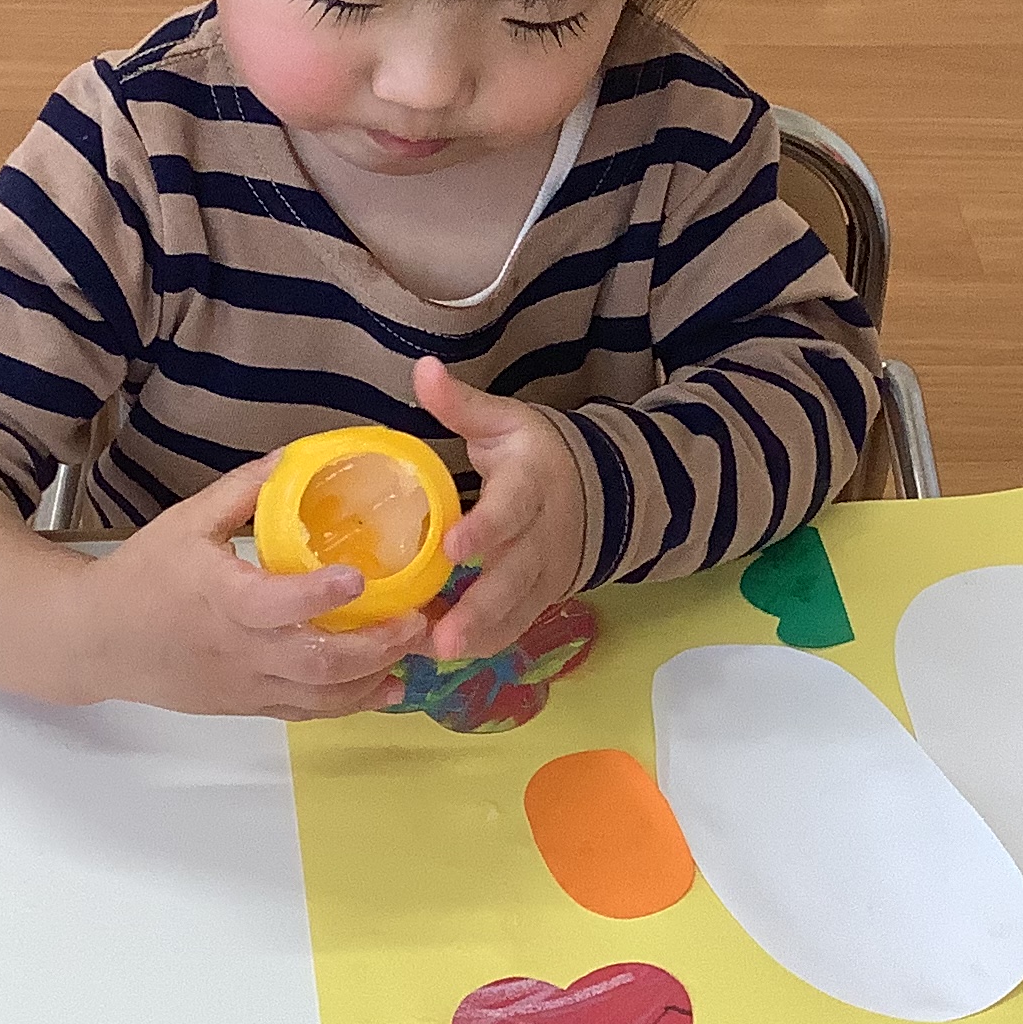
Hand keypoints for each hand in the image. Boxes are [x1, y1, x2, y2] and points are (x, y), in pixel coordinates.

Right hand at [73, 453, 427, 718]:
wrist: (95, 641)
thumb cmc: (142, 575)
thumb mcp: (186, 521)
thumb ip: (243, 490)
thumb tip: (294, 457)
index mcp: (220, 598)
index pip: (276, 603)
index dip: (320, 596)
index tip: (360, 577)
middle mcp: (238, 648)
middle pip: (315, 661)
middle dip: (374, 646)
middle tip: (417, 621)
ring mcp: (244, 685)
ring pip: (318, 696)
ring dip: (372, 680)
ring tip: (415, 655)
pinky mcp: (246, 705)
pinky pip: (304, 711)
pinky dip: (348, 703)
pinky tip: (385, 687)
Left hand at [414, 357, 585, 659]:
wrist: (600, 489)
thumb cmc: (534, 452)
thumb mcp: (505, 421)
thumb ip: (462, 404)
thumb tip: (423, 369)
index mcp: (531, 484)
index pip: (510, 510)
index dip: (486, 530)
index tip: (452, 550)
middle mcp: (543, 535)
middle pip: (514, 577)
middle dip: (479, 608)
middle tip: (442, 638)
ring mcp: (546, 573)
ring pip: (516, 610)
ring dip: (478, 634)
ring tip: (433, 654)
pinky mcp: (543, 597)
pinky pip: (516, 625)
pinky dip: (485, 642)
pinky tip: (442, 654)